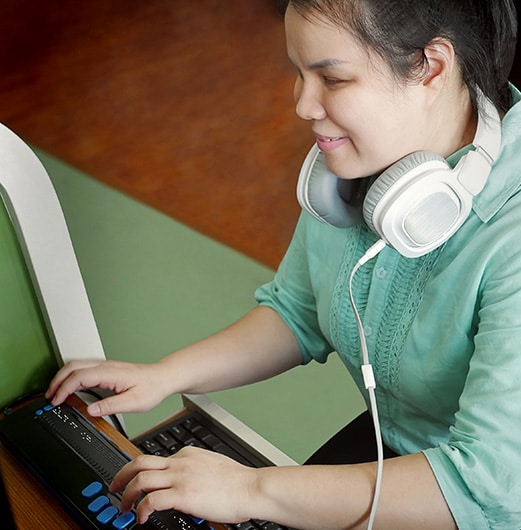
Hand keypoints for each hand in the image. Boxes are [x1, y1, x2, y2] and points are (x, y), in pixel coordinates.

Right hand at [45, 360, 169, 416]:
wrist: (163, 377)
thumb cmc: (152, 388)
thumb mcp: (135, 402)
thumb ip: (111, 406)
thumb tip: (90, 411)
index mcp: (111, 373)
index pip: (80, 376)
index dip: (64, 388)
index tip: (56, 401)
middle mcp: (107, 366)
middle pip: (73, 366)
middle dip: (57, 380)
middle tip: (49, 397)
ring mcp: (106, 366)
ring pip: (77, 365)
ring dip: (63, 376)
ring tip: (56, 393)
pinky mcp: (107, 369)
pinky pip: (84, 368)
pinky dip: (71, 376)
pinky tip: (70, 387)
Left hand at [110, 447, 256, 524]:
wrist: (251, 487)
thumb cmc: (238, 482)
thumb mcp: (212, 467)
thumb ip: (195, 471)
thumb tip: (185, 485)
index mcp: (187, 454)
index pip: (156, 458)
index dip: (141, 471)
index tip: (136, 482)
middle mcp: (181, 461)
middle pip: (140, 461)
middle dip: (122, 474)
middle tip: (114, 487)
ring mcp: (181, 476)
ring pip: (141, 478)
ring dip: (126, 493)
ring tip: (123, 507)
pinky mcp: (183, 494)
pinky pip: (152, 500)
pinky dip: (141, 509)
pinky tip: (141, 517)